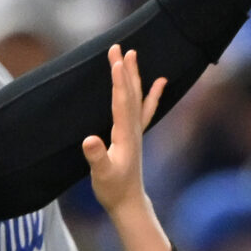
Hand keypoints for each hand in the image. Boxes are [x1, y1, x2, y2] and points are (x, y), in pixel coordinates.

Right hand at [83, 43, 171, 250]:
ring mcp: (135, 131)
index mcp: (124, 135)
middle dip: (125, 70)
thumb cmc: (112, 190)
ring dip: (134, 75)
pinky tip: (160, 82)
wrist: (129, 202)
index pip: (121, 102)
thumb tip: (89, 140)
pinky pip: (145, 110)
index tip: (116, 60)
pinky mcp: (134, 136)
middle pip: (130, 93)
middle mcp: (133, 129)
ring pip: (137, 97)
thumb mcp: (101, 175)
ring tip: (132, 54)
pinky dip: (152, 94)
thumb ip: (97, 157)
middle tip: (119, 47)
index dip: (118, 81)